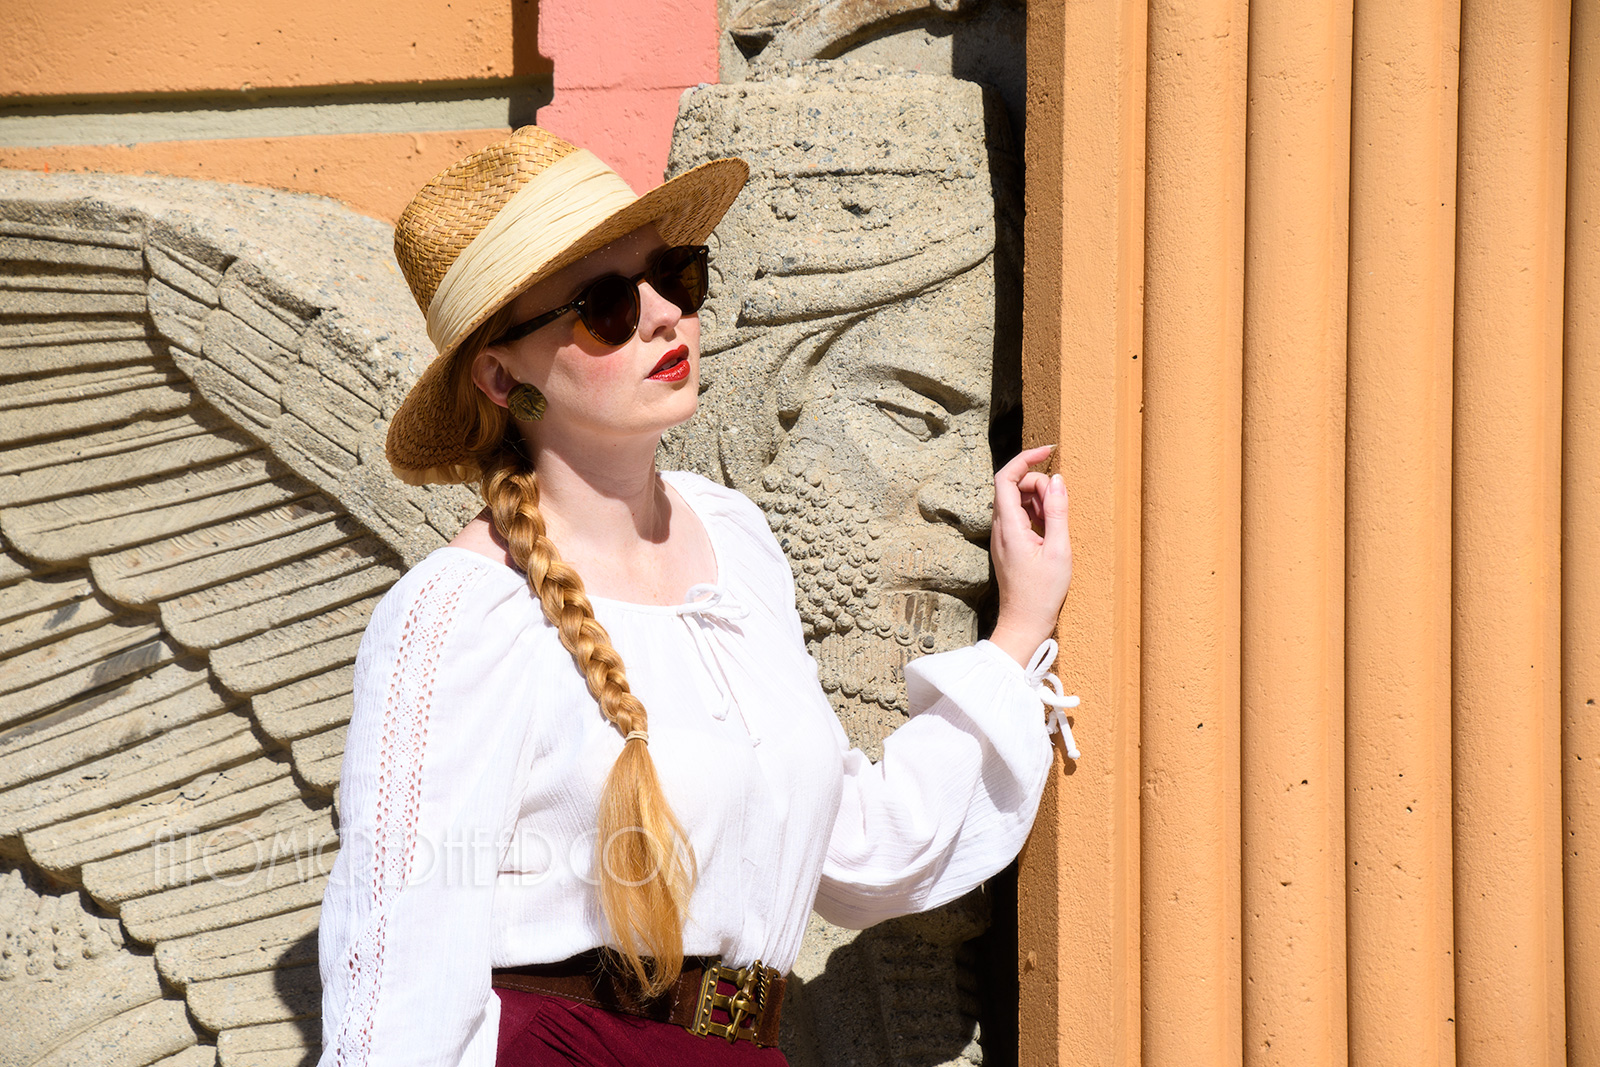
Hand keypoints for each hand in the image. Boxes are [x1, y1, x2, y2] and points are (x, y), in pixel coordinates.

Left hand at [987, 444, 1071, 666]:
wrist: (1024, 623)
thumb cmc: (1042, 593)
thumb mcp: (1059, 550)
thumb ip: (1057, 512)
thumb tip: (1057, 479)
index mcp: (1008, 526)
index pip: (1005, 477)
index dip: (1024, 458)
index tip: (1047, 450)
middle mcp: (999, 528)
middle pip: (1011, 486)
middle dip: (1037, 484)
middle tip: (1059, 506)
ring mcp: (1001, 536)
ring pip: (1015, 500)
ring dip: (1037, 499)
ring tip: (1056, 522)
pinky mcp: (1007, 544)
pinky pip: (1018, 515)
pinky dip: (1035, 513)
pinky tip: (1050, 530)